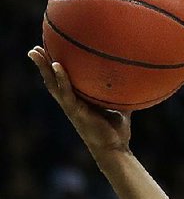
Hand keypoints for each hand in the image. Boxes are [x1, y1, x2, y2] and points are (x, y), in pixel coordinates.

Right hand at [27, 46, 131, 161]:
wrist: (115, 149)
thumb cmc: (117, 132)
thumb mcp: (120, 108)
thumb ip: (121, 95)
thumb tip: (133, 81)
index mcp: (79, 102)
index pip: (64, 82)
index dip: (55, 68)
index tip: (50, 52)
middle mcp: (71, 103)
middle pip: (52, 81)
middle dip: (43, 65)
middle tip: (35, 48)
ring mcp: (71, 108)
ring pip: (52, 85)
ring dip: (43, 68)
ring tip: (35, 52)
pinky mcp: (75, 112)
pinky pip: (66, 93)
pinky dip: (61, 79)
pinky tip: (57, 65)